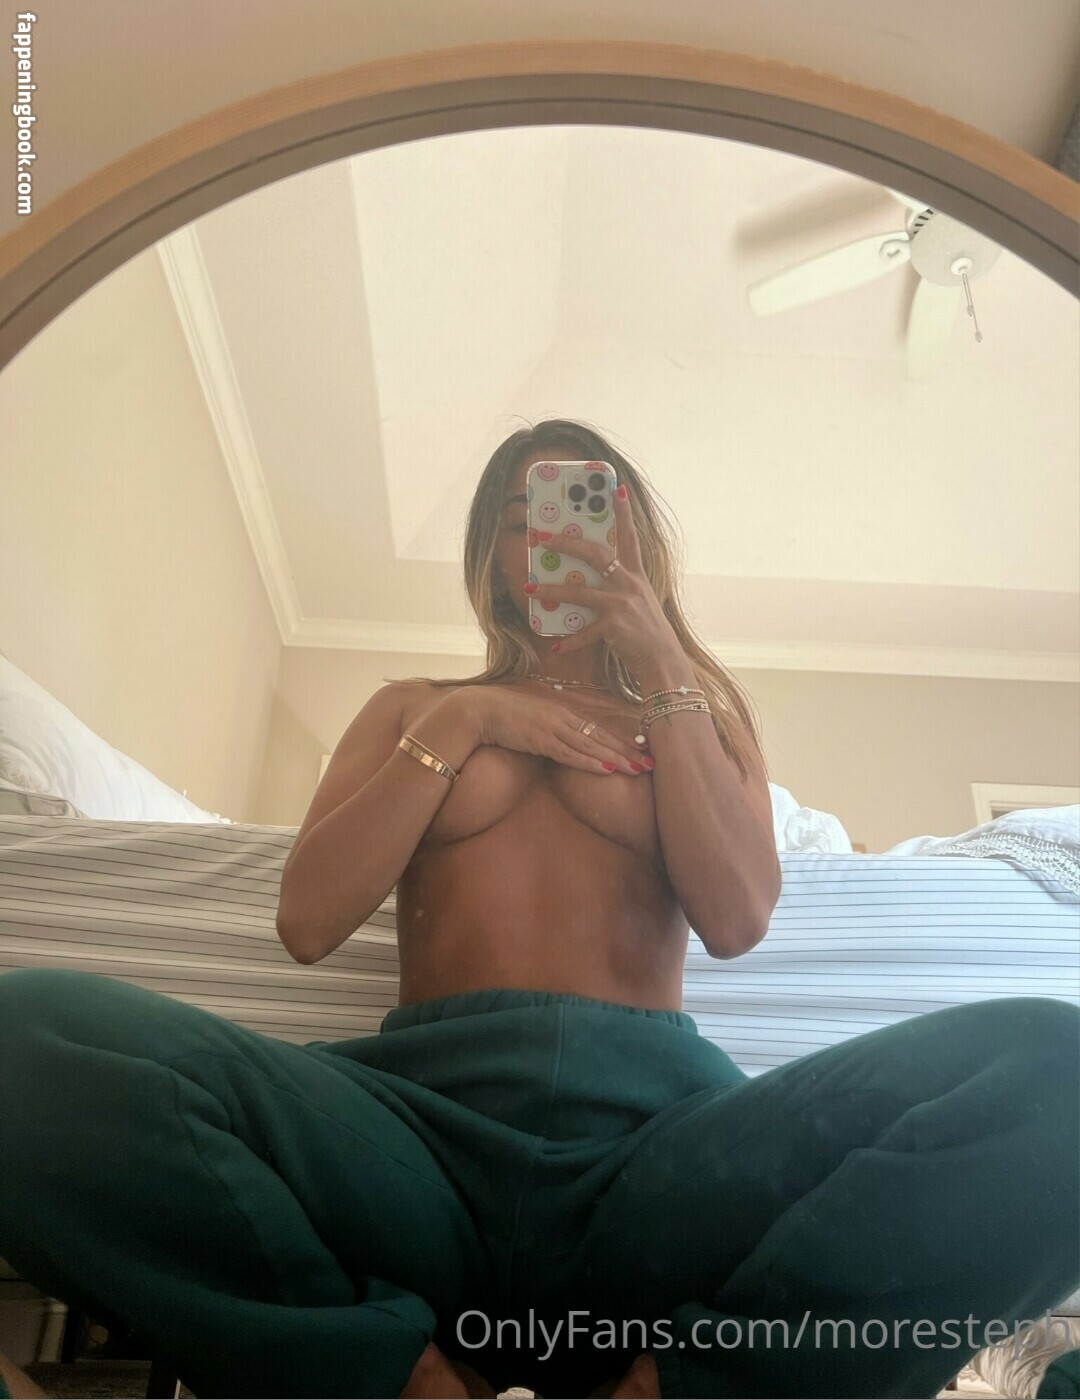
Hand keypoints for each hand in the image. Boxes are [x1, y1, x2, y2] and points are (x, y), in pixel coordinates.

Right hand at [468, 684, 650, 775]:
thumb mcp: (534, 721)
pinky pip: (570, 754)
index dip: (623, 741)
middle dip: (629, 752)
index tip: (643, 750)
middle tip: (653, 763)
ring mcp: (553, 729)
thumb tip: (564, 743)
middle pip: (602, 738)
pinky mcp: (540, 740)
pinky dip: (589, 762)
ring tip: (639, 769)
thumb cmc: (504, 716)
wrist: (480, 711)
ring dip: (616, 759)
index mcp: (564, 713)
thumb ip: (552, 730)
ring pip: (592, 746)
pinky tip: (606, 770)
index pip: (600, 730)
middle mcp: (563, 719)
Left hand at [525, 485, 682, 675]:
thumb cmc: (646, 630)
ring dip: (551, 590)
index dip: (623, 512)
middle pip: (596, 554)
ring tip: (528, 588)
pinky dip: (570, 641)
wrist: (663, 660)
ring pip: (579, 592)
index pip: (629, 537)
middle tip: (541, 536)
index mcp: (636, 575)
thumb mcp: (638, 601)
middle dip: (566, 543)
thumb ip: (617, 586)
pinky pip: (584, 632)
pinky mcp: (615, 627)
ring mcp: (622, 604)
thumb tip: (583, 578)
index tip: (615, 488)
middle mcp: (630, 584)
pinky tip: (556, 646)